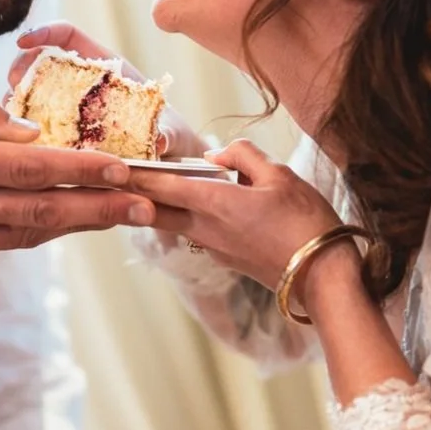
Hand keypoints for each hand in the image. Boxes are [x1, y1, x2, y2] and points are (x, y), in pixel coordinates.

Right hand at [0, 97, 154, 289]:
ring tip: (125, 214)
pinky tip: (68, 218)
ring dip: (83, 221)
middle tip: (145, 202)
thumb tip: (28, 129)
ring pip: (34, 229)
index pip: (28, 163)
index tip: (121, 166)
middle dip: (100, 204)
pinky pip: (6, 242)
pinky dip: (37, 228)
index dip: (80, 167)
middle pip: (43, 204)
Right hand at [12, 21, 206, 159]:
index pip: (69, 36)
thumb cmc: (170, 136)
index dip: (45, 32)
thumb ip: (166, 134)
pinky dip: (22, 129)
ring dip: (18, 99)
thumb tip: (160, 139)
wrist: (168, 162)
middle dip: (22, 66)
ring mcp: (70, 110)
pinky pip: (35, 126)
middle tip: (14, 85)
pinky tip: (17, 141)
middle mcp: (83, 86)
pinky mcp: (63, 135)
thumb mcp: (171, 133)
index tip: (24, 39)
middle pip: (41, 61)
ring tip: (12, 115)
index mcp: (106, 69)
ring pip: (33, 94)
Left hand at [127, 139, 348, 291]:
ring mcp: (213, 248)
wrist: (321, 276)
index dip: (133, 174)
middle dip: (133, 193)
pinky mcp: (225, 259)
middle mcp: (204, 228)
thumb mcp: (280, 175)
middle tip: (111, 178)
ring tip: (143, 188)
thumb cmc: (305, 222)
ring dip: (156, 206)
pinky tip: (192, 206)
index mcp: (214, 202)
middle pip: (155, 209)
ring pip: (173, 222)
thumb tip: (218, 153)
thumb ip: (244, 156)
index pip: (161, 185)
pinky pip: (195, 232)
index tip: (109, 166)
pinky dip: (184, 217)